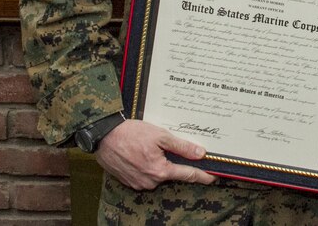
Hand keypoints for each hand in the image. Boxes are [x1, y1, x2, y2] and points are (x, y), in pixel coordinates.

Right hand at [95, 119, 217, 190]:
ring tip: (152, 147)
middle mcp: (150, 181)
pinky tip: (143, 152)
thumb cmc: (130, 133)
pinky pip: (146, 175)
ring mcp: (139, 183)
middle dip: (176, 162)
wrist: (103, 136)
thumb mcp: (160, 135)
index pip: (188, 175)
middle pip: (172, 173)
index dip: (203, 176)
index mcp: (160, 171)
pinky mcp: (129, 181)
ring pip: (159, 174)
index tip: (214, 177)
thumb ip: (181, 146)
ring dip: (161, 163)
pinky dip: (149, 165)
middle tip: (172, 148)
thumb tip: (200, 153)